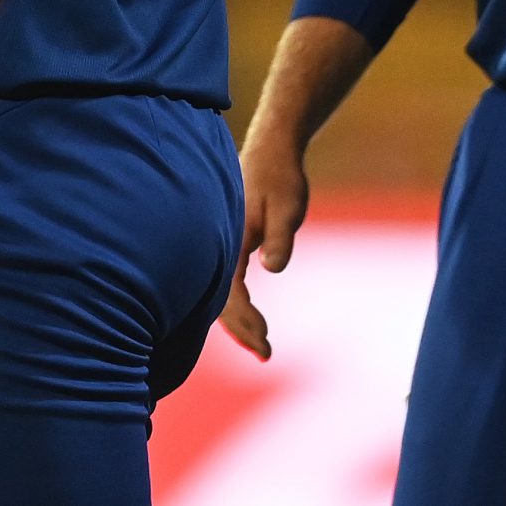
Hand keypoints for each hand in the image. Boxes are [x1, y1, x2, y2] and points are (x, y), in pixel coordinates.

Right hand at [218, 137, 308, 361]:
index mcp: (229, 238)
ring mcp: (221, 244)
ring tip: (259, 346)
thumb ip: (280, 237)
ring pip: (218, 293)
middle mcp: (219, 245)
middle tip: (265, 354)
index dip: (244, 320)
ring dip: (237, 321)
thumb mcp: (287, 206)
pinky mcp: (228, 243)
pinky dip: (235, 305)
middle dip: (240, 330)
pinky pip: (224, 281)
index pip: (230, 292)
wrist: (272, 150)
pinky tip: (249, 319)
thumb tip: (270, 268)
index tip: (265, 342)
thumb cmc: (280, 177)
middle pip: (219, 299)